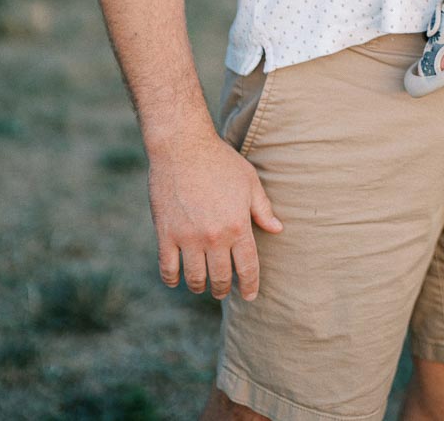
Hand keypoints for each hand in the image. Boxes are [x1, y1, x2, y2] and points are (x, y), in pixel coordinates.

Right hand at [148, 131, 282, 301]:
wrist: (182, 147)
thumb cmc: (220, 161)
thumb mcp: (249, 181)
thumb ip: (263, 208)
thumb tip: (277, 229)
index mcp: (238, 225)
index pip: (247, 267)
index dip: (250, 285)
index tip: (250, 296)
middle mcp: (214, 237)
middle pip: (220, 278)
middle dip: (223, 289)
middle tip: (223, 291)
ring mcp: (188, 238)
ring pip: (195, 278)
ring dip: (200, 286)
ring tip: (203, 286)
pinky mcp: (166, 234)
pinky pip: (168, 269)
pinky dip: (173, 279)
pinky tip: (177, 280)